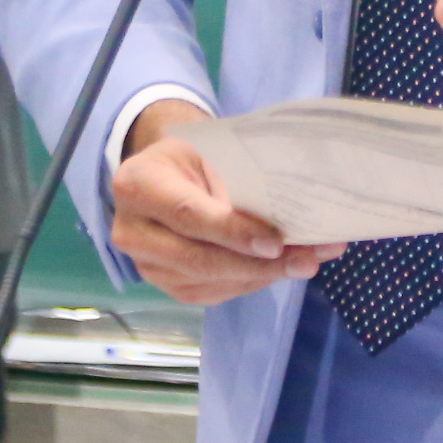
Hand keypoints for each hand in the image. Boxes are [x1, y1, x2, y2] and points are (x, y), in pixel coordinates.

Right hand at [111, 102, 341, 304]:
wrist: (164, 175)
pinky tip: (283, 269)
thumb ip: (237, 179)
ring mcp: (147, 265)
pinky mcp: (167, 286)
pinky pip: (215, 293)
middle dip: (258, 264)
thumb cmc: (192, 156)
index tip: (275, 243)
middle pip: (199, 258)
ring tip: (309, 263)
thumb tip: (291, 213)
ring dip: (265, 276)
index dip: (232, 232)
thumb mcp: (208, 150)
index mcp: (137, 185)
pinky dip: (253, 282)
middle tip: (307, 260)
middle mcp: (133, 232)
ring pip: (210, 282)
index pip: (188, 215)